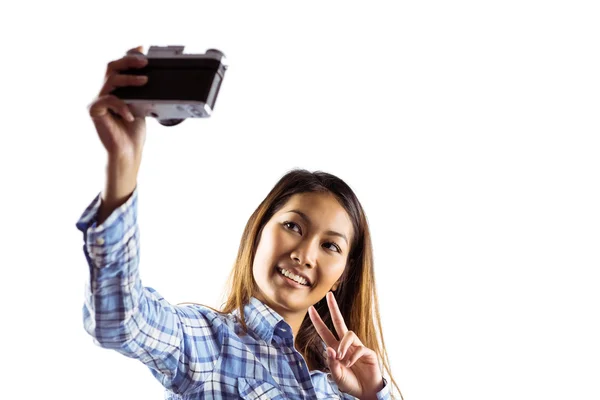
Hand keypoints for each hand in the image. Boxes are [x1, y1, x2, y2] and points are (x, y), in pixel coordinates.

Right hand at [87, 46, 148, 164]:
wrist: (128, 151)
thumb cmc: (133, 131)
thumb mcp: (142, 106)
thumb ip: (142, 91)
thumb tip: (148, 75)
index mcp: (115, 90)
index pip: (119, 67)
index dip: (128, 56)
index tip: (141, 49)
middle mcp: (105, 92)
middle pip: (111, 67)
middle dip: (128, 61)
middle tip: (144, 62)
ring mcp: (98, 100)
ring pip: (111, 80)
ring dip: (129, 79)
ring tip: (144, 81)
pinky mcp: (95, 111)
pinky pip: (108, 100)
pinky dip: (122, 106)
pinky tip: (131, 114)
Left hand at [308, 292, 383, 399]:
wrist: (366, 392)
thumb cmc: (351, 383)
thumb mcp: (337, 376)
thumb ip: (332, 363)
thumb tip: (329, 348)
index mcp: (336, 349)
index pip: (325, 331)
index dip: (318, 321)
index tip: (310, 309)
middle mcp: (346, 345)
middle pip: (339, 321)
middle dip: (334, 308)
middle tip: (328, 295)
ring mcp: (357, 347)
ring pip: (348, 334)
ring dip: (342, 346)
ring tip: (341, 359)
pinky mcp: (368, 352)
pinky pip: (359, 348)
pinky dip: (352, 357)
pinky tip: (350, 365)